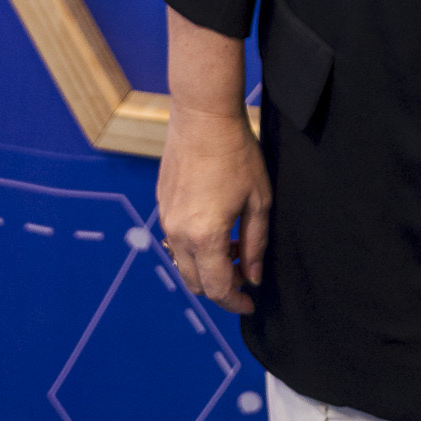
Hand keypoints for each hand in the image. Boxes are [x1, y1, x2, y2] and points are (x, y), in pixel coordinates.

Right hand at [157, 103, 270, 314]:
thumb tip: (254, 276)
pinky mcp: (162, 205)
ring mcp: (167, 219)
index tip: (251, 303)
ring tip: (233, 246)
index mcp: (205, 236)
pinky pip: (176, 240)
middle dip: (221, 287)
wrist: (203, 116)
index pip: (218, 288)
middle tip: (246, 273)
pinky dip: (195, 248)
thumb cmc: (237, 153)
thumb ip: (256, 244)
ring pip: (183, 264)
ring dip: (206, 267)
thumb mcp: (258, 200)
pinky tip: (216, 227)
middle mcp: (179, 233)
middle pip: (196, 283)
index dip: (236, 302)